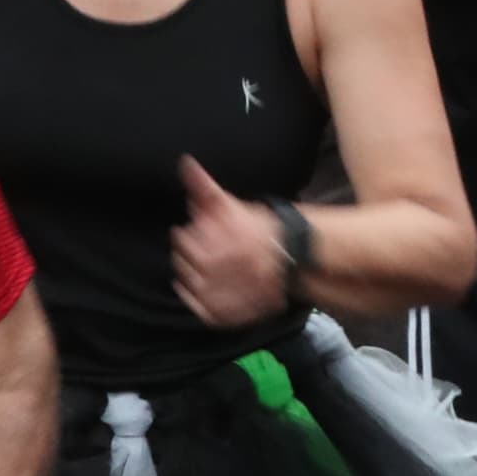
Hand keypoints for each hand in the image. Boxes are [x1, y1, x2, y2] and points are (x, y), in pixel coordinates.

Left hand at [171, 159, 295, 327]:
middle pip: (183, 262)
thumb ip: (205, 187)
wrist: (295, 256)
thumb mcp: (233, 204)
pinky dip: (195, 300)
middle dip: (187, 253)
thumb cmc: (261, 227)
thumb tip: (185, 163)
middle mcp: (220, 268)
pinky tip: (198, 288)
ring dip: (189, 274)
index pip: (181, 239)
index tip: (193, 232)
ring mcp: (225, 293)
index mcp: (219, 241)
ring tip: (202, 267)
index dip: (185, 234)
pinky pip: (201, 311)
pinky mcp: (230, 312)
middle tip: (200, 250)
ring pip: (191, 285)